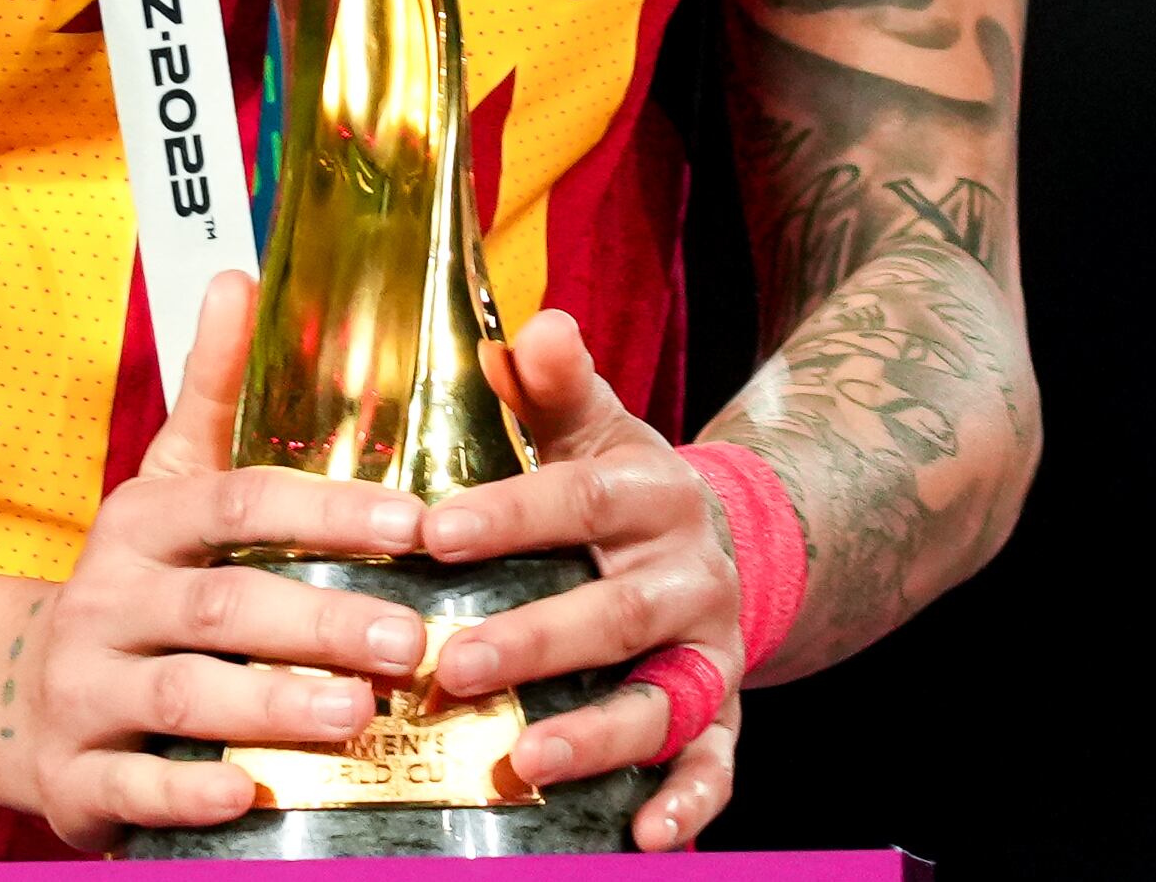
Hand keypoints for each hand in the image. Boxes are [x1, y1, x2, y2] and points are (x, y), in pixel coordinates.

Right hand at [0, 270, 433, 847]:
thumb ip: (213, 393)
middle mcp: (108, 601)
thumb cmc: (136, 585)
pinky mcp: (73, 780)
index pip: (241, 501)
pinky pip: (132, 787)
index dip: (330, 509)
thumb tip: (238, 276)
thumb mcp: (168, 485)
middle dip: (322, 620)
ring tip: (359, 713)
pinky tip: (250, 797)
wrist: (9, 696)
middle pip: (222, 603)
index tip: (418, 523)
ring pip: (181, 697)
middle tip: (412, 640)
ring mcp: (82, 692)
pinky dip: (188, 794)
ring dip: (271, 705)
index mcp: (144, 523)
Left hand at [416, 307, 744, 851]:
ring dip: (595, 734)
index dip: (510, 513)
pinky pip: (715, 766)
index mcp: (653, 492)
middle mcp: (690, 574)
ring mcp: (709, 652)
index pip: (580, 499)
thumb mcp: (591, 429)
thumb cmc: (618, 490)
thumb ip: (552, 386)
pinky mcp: (723, 716)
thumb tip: (532, 325)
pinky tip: (645, 839)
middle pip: (616, 611)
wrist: (718, 546)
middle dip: (534, 641)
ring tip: (522, 761)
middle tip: (448, 667)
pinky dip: (687, 806)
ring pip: (662, 698)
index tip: (432, 532)